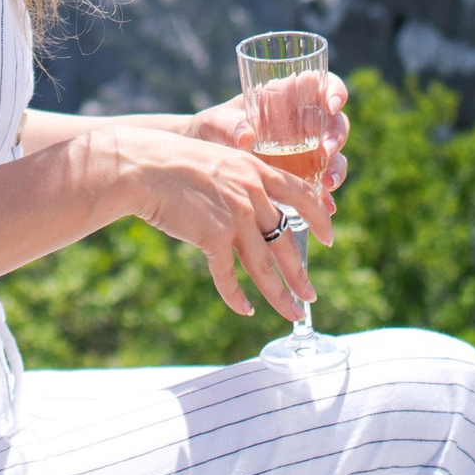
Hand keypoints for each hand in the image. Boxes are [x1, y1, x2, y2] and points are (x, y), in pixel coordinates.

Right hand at [104, 127, 335, 324]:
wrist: (145, 167)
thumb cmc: (176, 163)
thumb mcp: (220, 160)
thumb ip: (242, 181)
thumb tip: (257, 208)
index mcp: (257, 172)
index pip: (303, 196)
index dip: (320, 219)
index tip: (329, 239)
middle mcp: (253, 195)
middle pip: (286, 242)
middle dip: (300, 274)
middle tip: (310, 295)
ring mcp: (235, 217)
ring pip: (264, 266)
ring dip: (280, 295)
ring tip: (293, 313)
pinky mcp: (213, 237)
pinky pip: (229, 276)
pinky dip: (236, 297)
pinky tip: (245, 310)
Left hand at [187, 74, 350, 194]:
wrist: (201, 163)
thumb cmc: (209, 131)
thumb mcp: (213, 124)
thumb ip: (227, 125)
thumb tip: (246, 137)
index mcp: (284, 98)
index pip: (320, 85)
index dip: (333, 91)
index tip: (331, 105)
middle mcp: (301, 123)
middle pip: (334, 122)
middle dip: (336, 136)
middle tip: (325, 151)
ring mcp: (304, 151)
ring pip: (334, 155)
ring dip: (337, 167)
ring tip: (328, 183)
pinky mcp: (300, 177)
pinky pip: (321, 185)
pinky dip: (327, 195)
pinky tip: (326, 206)